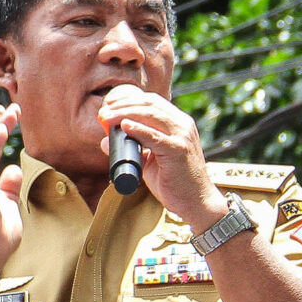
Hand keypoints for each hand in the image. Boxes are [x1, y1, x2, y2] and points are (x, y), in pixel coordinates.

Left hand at [98, 84, 223, 228]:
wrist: (197, 202)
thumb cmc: (175, 183)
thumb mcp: (149, 162)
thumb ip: (132, 149)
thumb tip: (105, 141)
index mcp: (178, 124)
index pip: (152, 102)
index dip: (129, 99)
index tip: (109, 104)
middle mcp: (182, 125)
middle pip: (149, 105)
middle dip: (123, 104)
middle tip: (103, 111)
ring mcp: (182, 136)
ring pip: (151, 116)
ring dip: (125, 113)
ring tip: (107, 117)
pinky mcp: (179, 151)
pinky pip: (155, 137)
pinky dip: (139, 129)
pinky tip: (125, 126)